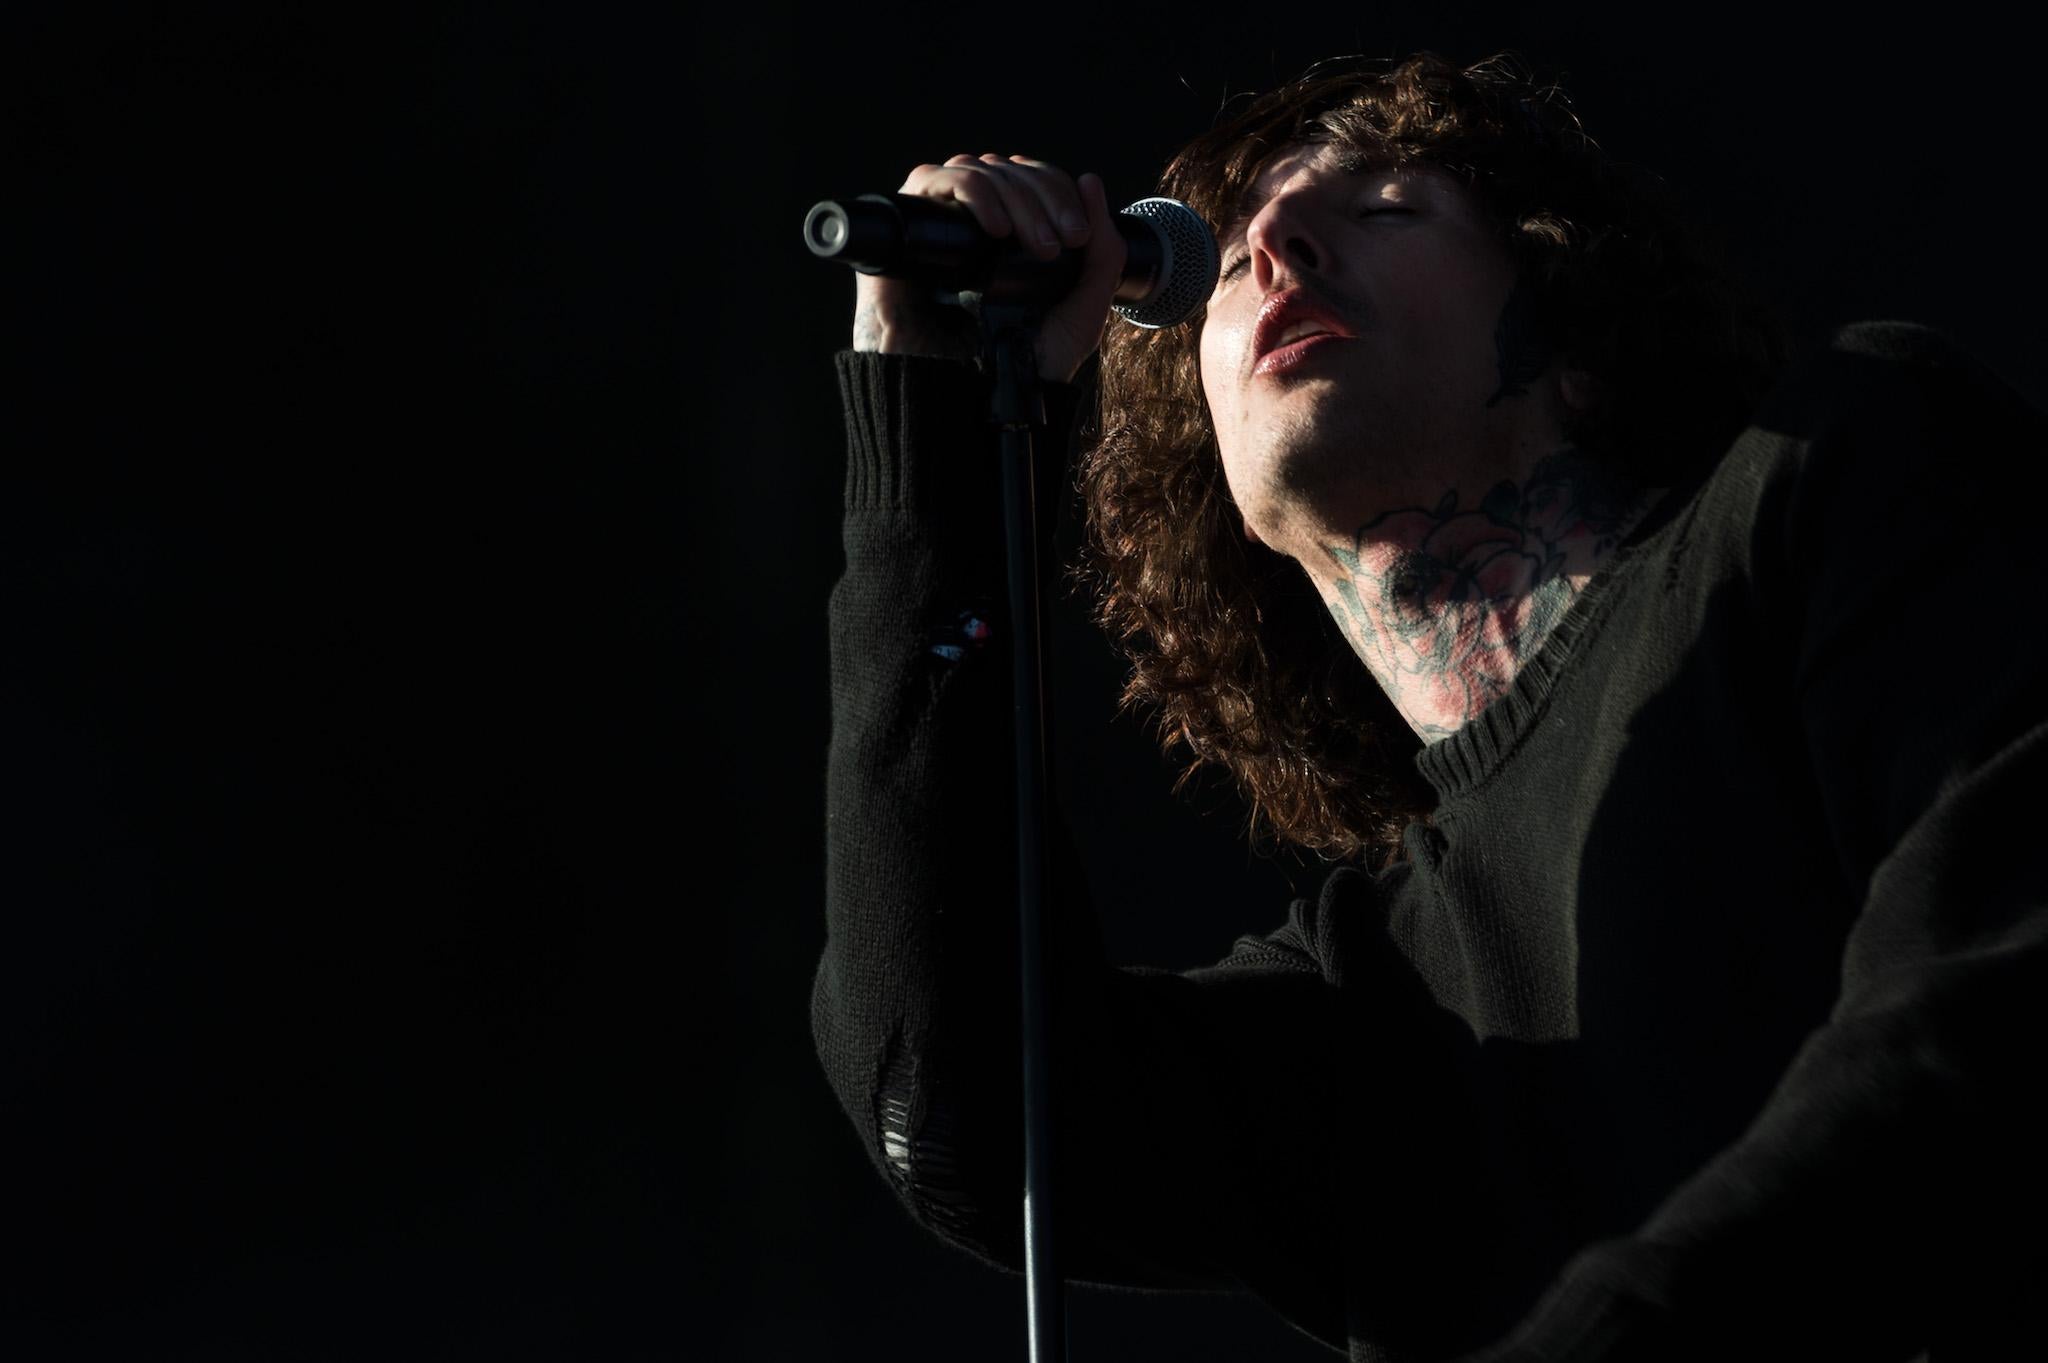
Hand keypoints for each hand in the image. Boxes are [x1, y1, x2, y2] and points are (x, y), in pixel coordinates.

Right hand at [850, 154, 1126, 384]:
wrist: (974, 402)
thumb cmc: (1023, 364)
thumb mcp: (1082, 309)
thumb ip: (1103, 254)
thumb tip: (1089, 181)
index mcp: (1011, 234)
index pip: (1030, 181)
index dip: (1056, 191)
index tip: (1078, 234)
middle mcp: (973, 224)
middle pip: (1003, 170)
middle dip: (1039, 197)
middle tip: (1057, 244)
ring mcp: (940, 227)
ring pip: (971, 169)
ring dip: (1010, 195)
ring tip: (1032, 244)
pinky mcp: (906, 236)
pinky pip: (926, 183)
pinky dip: (967, 190)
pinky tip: (993, 228)